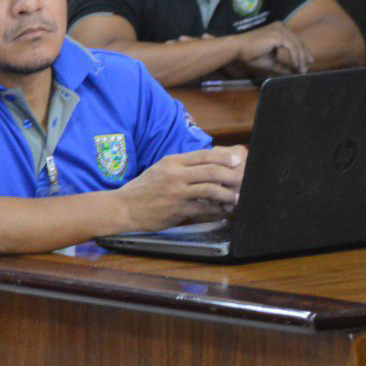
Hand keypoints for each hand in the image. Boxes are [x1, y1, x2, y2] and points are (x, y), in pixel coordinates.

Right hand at [116, 145, 246, 230]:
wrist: (124, 207)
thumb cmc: (142, 190)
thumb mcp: (159, 170)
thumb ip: (179, 167)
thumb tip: (203, 166)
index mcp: (171, 162)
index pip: (203, 155)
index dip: (223, 157)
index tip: (236, 160)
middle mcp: (175, 174)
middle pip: (211, 170)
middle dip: (231, 175)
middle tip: (242, 179)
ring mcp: (176, 192)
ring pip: (211, 189)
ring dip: (227, 194)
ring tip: (236, 197)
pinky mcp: (177, 209)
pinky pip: (204, 208)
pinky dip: (216, 209)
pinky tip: (222, 210)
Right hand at [235, 22, 311, 74]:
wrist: (238, 49)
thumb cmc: (251, 54)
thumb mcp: (271, 61)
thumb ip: (283, 65)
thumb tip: (293, 72)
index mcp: (279, 30)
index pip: (295, 41)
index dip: (302, 52)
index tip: (306, 63)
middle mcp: (281, 27)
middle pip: (298, 42)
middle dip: (304, 56)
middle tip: (307, 67)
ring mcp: (280, 30)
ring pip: (297, 45)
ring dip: (301, 59)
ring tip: (301, 70)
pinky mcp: (279, 35)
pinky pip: (292, 47)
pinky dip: (296, 57)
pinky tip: (296, 66)